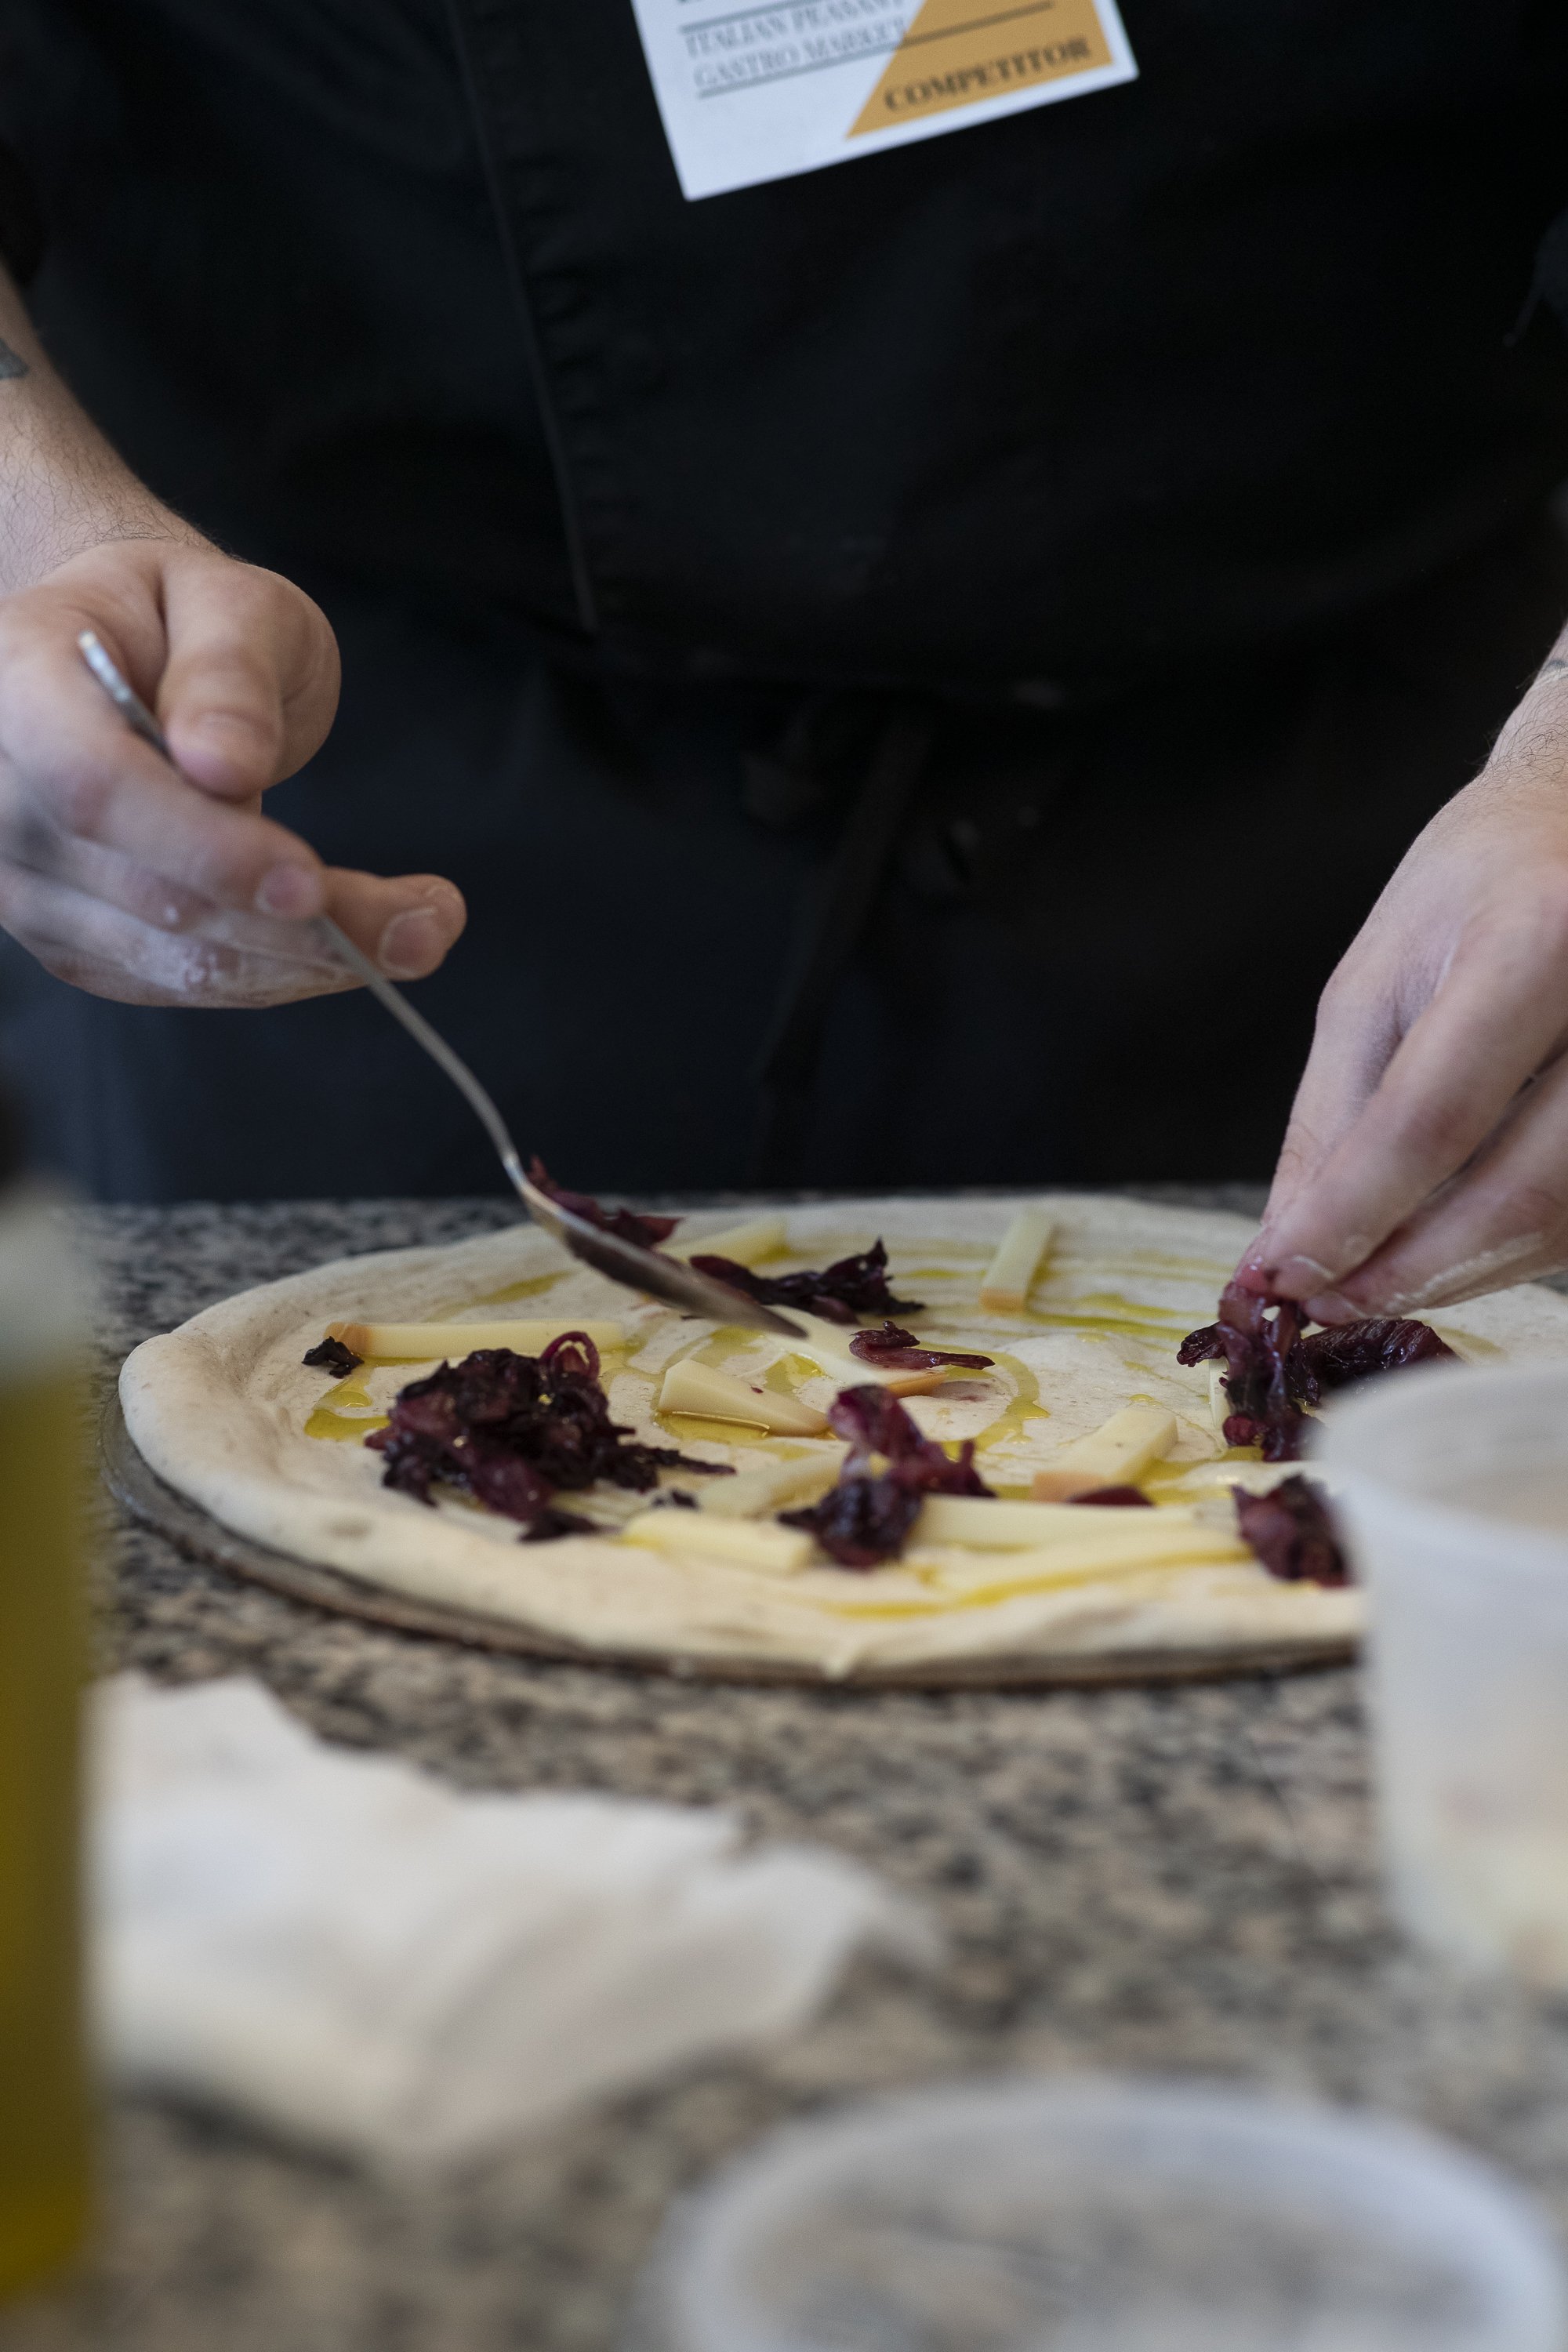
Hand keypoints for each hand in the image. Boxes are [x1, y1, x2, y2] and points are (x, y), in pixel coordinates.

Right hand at [0, 537, 465, 1005]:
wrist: (129, 659)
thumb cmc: (180, 617)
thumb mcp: (228, 600)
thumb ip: (229, 671)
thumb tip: (225, 763)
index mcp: (14, 681)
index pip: (93, 786)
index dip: (204, 846)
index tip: (313, 882)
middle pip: (144, 894)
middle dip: (296, 926)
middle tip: (430, 922)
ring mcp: (23, 881)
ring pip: (168, 961)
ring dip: (307, 966)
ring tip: (422, 932)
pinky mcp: (73, 939)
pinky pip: (177, 984)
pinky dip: (279, 976)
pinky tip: (354, 945)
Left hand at [1245, 665, 1567, 1317]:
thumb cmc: (1474, 893)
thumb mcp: (1374, 981)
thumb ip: (1330, 1121)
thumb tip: (1285, 1252)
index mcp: (1538, 941)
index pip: (1435, 1116)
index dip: (1352, 1216)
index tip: (1281, 1281)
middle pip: (1520, 1191)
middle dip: (1406, 1271)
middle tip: (1320, 1309)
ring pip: (1560, 1222)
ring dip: (1455, 1275)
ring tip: (1366, 1283)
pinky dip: (1506, 1253)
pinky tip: (1444, 1249)